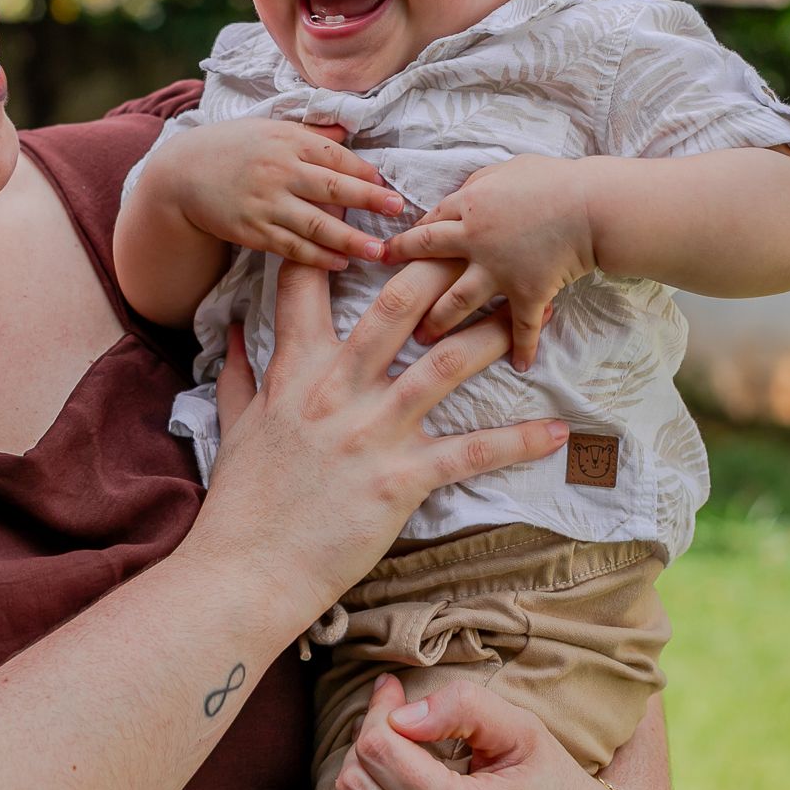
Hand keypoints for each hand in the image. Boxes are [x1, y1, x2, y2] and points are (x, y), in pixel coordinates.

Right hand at [149, 119, 404, 268]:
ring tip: (378, 251)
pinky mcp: (252, 230)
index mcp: (287, 140)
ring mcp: (265, 203)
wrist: (180, 173)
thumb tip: (349, 129)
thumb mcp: (270, 128)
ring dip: (350, 239)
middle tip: (398, 212)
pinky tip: (340, 264)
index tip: (388, 185)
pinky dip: (318, 257)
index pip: (336, 157)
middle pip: (333, 188)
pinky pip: (291, 247)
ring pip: (316, 224)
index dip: (365, 172)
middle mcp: (278, 170)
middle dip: (369, 201)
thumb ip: (311, 132)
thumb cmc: (231, 146)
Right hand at [198, 258, 569, 626]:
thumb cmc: (243, 500)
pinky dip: (516, 442)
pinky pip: (469, 453)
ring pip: (443, 367)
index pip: (306, 288)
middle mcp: (336, 391)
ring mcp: (371, 433)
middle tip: (478, 247)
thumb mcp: (235, 425)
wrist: (247, 569)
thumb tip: (234, 331)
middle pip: (394, 308)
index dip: (335, 245)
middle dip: (438, 271)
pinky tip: (555, 432)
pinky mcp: (399, 479)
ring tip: (529, 319)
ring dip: (490, 338)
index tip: (372, 220)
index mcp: (295, 373)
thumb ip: (240, 373)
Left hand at [332, 675, 641, 789]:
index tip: (391, 689)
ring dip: (360, 777)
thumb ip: (465, 707)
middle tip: (394, 718)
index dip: (378, 710)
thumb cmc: (551, 784)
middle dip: (367, 738)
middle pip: (357, 783)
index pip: (380, 751)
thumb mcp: (523, 731)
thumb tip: (402, 715)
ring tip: (390, 756)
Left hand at [380, 155, 596, 370]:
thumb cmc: (554, 179)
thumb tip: (463, 194)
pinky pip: (521, 327)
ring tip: (425, 338)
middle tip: (388, 303)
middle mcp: (475, 242)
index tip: (389, 252)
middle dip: (405, 285)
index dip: (408, 240)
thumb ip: (479, 184)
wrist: (593, 205)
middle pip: (430, 267)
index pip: (428, 226)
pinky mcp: (527, 293)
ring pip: (458, 302)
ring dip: (440, 322)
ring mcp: (499, 271)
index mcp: (468, 207)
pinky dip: (522, 348)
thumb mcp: (506, 170)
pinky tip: (520, 366)